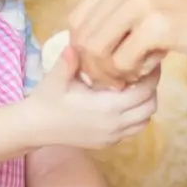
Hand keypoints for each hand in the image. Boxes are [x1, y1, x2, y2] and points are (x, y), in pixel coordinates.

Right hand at [22, 44, 158, 149]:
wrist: (35, 128)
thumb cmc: (47, 100)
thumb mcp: (56, 78)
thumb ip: (68, 62)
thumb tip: (74, 43)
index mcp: (107, 107)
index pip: (144, 92)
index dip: (152, 76)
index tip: (150, 61)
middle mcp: (115, 124)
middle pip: (150, 106)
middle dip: (151, 89)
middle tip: (144, 72)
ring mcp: (112, 136)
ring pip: (144, 120)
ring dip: (145, 104)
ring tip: (135, 86)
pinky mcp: (108, 143)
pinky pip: (133, 130)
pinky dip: (136, 116)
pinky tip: (123, 102)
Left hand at [67, 0, 186, 88]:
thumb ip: (115, 12)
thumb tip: (76, 44)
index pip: (77, 19)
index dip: (85, 50)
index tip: (106, 64)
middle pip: (83, 36)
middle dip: (95, 65)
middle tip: (118, 76)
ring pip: (96, 51)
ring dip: (112, 72)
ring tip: (135, 71)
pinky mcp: (156, 24)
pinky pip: (122, 63)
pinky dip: (132, 74)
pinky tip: (152, 67)